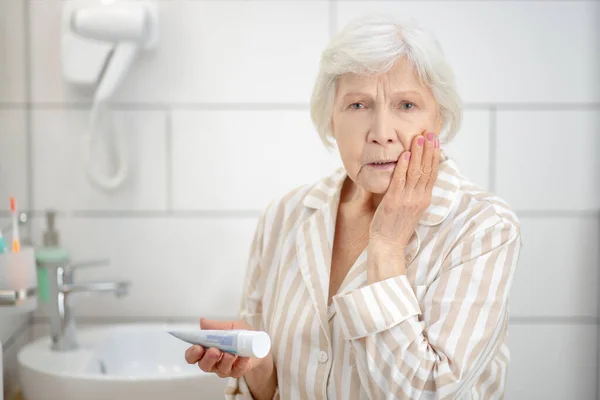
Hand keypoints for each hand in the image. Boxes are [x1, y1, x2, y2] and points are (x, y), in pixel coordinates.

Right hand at [184, 318, 272, 378]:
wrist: (259, 344)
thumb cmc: (240, 334)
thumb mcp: (230, 326)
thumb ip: (216, 326)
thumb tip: (202, 322)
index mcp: (207, 349)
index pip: (193, 356)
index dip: (193, 353)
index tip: (198, 347)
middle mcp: (213, 361)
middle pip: (203, 365)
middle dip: (208, 358)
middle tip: (215, 351)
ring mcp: (225, 368)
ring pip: (220, 370)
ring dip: (225, 361)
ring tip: (230, 353)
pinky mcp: (237, 372)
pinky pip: (237, 370)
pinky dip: (240, 362)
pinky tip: (243, 356)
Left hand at [369, 131, 439, 251]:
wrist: (388, 245)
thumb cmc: (396, 227)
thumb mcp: (409, 208)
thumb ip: (413, 193)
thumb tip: (413, 178)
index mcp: (424, 199)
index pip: (433, 173)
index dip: (434, 156)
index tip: (435, 141)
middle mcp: (419, 198)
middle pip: (427, 170)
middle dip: (429, 150)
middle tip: (431, 133)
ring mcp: (408, 200)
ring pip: (416, 172)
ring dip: (418, 153)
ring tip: (420, 137)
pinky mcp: (394, 202)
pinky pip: (400, 181)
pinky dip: (404, 167)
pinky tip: (405, 155)